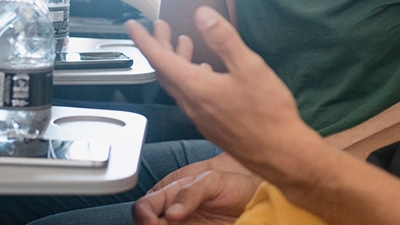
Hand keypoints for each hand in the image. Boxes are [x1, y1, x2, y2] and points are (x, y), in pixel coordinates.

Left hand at [126, 10, 325, 187]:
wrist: (278, 152)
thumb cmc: (267, 110)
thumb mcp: (249, 67)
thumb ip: (223, 39)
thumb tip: (201, 14)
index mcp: (195, 86)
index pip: (159, 59)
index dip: (144, 40)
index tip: (132, 24)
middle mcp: (190, 103)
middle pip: (165, 71)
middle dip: (160, 46)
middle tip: (161, 26)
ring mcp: (199, 116)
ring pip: (177, 84)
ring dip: (175, 61)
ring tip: (184, 42)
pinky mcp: (210, 124)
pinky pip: (188, 96)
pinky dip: (188, 76)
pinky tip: (204, 72)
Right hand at [132, 169, 260, 224]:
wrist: (255, 197)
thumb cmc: (234, 183)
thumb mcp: (214, 180)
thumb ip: (192, 191)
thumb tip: (170, 212)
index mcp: (170, 194)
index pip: (144, 207)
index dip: (144, 217)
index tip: (154, 224)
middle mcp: (171, 214)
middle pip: (147, 224)